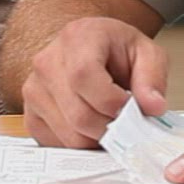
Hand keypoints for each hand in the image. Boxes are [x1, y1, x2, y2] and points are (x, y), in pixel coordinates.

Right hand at [21, 17, 169, 147]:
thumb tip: (153, 107)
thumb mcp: (146, 53)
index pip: (84, 76)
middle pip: (78, 114)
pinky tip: (91, 128)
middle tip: (127, 125)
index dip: (111, 101)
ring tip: (110, 123)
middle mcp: (47, 62)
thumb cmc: (115, 50)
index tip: (130, 108)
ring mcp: (34, 89)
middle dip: (111, 129)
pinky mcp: (30, 114)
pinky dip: (80, 145)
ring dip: (97, 139)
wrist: (90, 48)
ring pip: (69, 135)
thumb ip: (152, 78)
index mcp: (77, 38)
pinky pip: (57, 144)